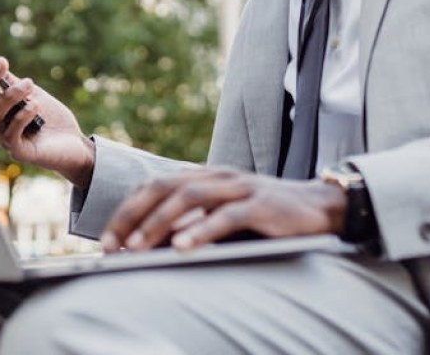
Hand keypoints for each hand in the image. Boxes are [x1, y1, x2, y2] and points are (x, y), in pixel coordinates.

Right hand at [0, 40, 94, 187]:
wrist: (74, 143)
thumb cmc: (49, 117)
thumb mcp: (30, 92)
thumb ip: (11, 81)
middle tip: (2, 62)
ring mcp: (4, 139)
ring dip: (11, 95)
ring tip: (29, 83)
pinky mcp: (19, 152)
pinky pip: (11, 134)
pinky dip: (22, 116)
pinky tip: (35, 105)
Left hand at [100, 168, 345, 252]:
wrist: (323, 209)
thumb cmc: (268, 220)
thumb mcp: (225, 221)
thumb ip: (193, 228)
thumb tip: (152, 252)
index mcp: (206, 177)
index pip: (155, 186)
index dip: (127, 211)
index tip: (107, 240)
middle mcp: (218, 177)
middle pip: (164, 188)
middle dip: (133, 217)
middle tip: (112, 246)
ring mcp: (240, 187)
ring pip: (190, 198)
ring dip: (159, 224)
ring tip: (138, 248)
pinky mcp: (262, 204)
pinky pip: (225, 216)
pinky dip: (201, 231)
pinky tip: (183, 248)